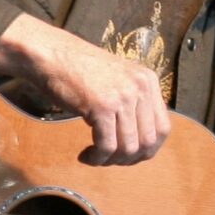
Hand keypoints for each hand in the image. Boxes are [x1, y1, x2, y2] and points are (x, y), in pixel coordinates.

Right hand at [0, 15, 170, 166]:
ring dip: (111, 160)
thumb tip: (141, 142)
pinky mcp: (102, 107)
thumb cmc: (78, 69)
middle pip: (149, 141)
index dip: (149, 149)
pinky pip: (107, 146)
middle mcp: (141, 87)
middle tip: (110, 160)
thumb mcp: (118, 80)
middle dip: (130, 159)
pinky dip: (97, 158)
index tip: (130, 156)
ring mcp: (123, 96)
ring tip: (95, 156)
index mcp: (148, 80)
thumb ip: (133, 103)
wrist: (51, 54)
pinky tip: (86, 155)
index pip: (163, 128)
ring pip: (128, 148)